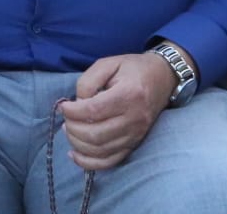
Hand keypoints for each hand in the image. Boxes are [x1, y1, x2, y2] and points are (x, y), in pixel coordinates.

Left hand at [59, 52, 175, 169]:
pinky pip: (110, 162)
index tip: (63, 106)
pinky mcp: (134, 144)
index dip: (72, 112)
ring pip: (100, 150)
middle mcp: (134, 119)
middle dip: (72, 128)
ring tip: (69, 131)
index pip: (94, 111)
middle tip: (66, 119)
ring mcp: (136, 135)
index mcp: (128, 94)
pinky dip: (89, 163)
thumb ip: (88, 81)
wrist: (162, 78)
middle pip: (96, 134)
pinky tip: (75, 154)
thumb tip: (77, 103)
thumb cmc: (132, 68)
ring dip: (78, 143)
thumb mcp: (108, 63)